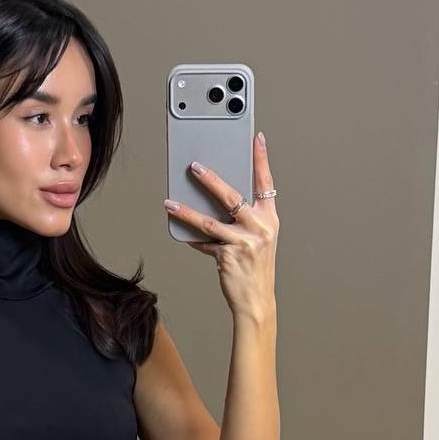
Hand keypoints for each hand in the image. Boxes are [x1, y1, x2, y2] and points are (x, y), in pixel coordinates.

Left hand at [164, 131, 278, 318]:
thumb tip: (219, 202)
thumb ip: (245, 219)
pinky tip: (180, 232)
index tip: (256, 139)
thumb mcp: (258, 240)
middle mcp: (259, 228)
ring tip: (170, 203)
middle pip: (231, 196)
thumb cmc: (255, 269)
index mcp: (269, 219)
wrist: (256, 300)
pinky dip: (192, 238)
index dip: (261, 160)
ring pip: (209, 221)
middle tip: (194, 166)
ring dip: (186, 211)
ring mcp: (243, 242)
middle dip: (210, 179)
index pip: (265, 183)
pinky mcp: (227, 256)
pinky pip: (204, 243)